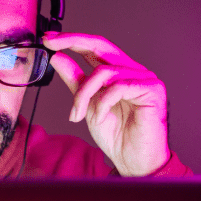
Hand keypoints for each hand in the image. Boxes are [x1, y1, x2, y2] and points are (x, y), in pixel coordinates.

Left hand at [42, 32, 170, 176]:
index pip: (95, 47)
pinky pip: (119, 87)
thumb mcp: (86, 104)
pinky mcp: (152, 90)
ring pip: (104, 72)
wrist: (132, 160)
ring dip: (84, 94)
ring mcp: (144, 78)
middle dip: (73, 42)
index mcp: (117, 71)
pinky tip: (99, 117)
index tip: (48, 40)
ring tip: (78, 114)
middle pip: (102, 46)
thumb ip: (75, 80)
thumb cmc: (115, 135)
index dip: (72, 40)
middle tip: (51, 45)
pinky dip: (103, 103)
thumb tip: (57, 57)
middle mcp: (132, 70)